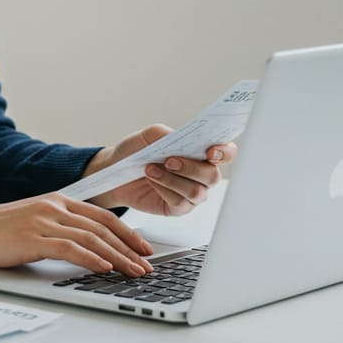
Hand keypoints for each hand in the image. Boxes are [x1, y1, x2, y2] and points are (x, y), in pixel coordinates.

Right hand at [0, 195, 155, 275]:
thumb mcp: (32, 223)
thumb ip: (57, 229)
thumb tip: (86, 249)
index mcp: (56, 201)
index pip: (102, 215)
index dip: (127, 232)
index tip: (143, 248)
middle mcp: (53, 207)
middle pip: (103, 227)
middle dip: (130, 248)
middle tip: (147, 265)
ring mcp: (43, 221)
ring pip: (92, 238)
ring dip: (118, 257)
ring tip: (134, 272)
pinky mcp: (33, 238)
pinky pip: (70, 248)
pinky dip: (92, 259)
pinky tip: (105, 269)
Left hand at [83, 124, 237, 216]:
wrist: (115, 170)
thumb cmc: (136, 151)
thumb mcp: (148, 136)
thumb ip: (165, 134)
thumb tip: (178, 137)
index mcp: (201, 152)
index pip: (226, 153)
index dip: (224, 152)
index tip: (210, 151)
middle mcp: (201, 174)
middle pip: (213, 176)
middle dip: (191, 168)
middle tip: (169, 160)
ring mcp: (191, 193)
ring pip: (197, 192)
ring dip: (173, 179)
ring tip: (150, 169)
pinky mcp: (178, 208)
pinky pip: (180, 203)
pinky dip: (164, 189)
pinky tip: (151, 180)